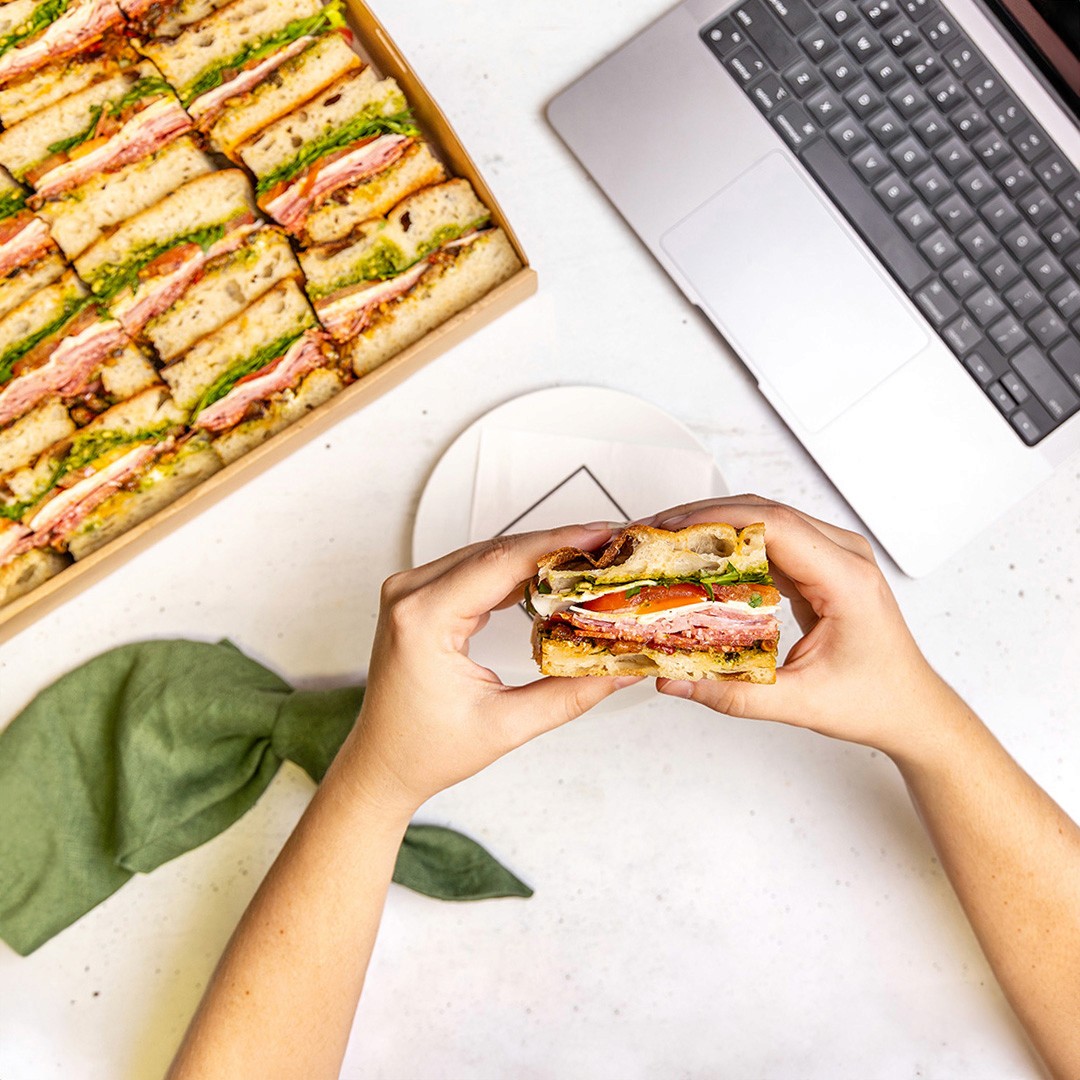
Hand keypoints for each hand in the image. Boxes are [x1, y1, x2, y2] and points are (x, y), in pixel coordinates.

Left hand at [340, 524, 641, 814]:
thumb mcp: (505, 726)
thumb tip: (622, 667)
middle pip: (497, 550)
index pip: (502, 562)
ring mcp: (410, 591)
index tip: (603, 535)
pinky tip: (550, 577)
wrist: (381, 764)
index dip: (558, 544)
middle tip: (609, 546)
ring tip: (589, 559)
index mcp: (422, 618)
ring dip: (538, 555)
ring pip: (487, 555)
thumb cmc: (426, 751)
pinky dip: (514, 572)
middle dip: (556, 546)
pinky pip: (474, 570)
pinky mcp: (419, 598)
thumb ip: (569, 694)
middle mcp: (409, 593)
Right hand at [642, 495, 958, 758]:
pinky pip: (771, 539)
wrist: (911, 709)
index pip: (777, 526)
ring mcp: (835, 556)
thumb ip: (733, 694)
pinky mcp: (821, 566)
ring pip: (766, 519)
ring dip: (715, 526)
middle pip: (766, 511)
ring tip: (667, 542)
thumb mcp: (800, 703)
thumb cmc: (876, 701)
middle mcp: (845, 557)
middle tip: (655, 534)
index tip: (674, 529)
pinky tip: (699, 558)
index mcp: (848, 580)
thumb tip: (674, 679)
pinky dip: (731, 543)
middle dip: (704, 517)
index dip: (719, 520)